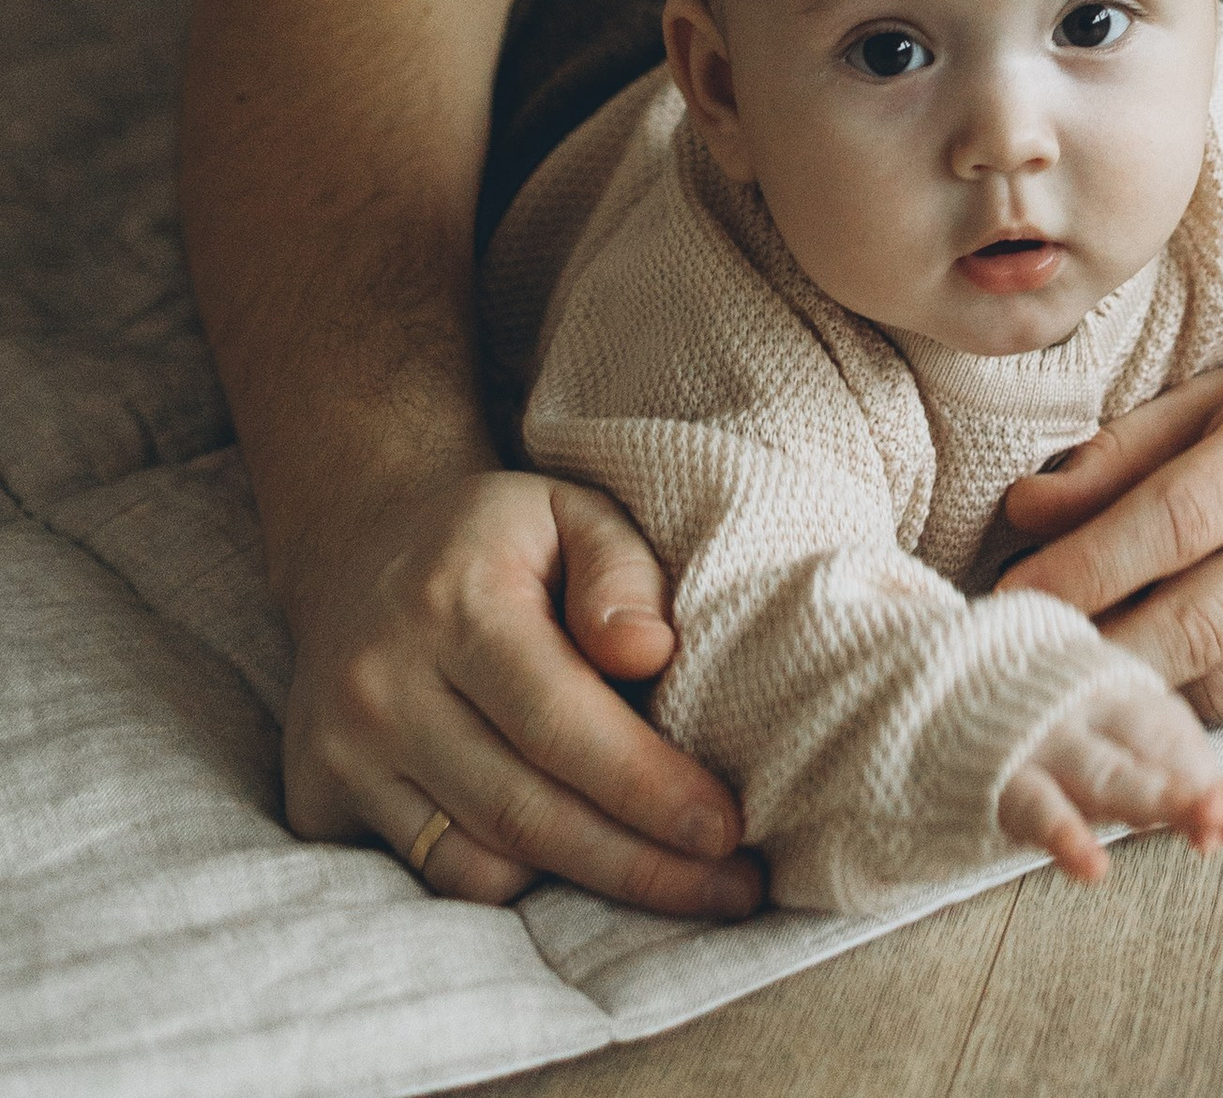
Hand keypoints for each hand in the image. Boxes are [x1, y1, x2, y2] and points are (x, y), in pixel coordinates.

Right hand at [280, 464, 764, 912]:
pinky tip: (571, 861)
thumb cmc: (496, 538)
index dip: (647, 788)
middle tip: (732, 886)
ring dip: (585, 885)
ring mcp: (338, 752)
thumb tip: (648, 653)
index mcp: (453, 603)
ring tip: (673, 877)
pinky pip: (433, 874)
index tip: (727, 830)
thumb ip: (622, 571)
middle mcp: (381, 685)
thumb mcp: (571, 509)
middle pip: (526, 811)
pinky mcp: (316, 803)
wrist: (358, 552)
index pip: (559, 722)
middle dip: (641, 863)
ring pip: (479, 863)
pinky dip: (510, 876)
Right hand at [995, 675, 1222, 886]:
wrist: (931, 686)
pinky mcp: (1001, 776)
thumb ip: (1161, 777)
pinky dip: (1067, 836)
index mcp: (1114, 696)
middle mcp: (1086, 713)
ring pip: (1107, 772)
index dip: (1207, 775)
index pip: (1173, 733)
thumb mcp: (1097, 740)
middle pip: (1154, 745)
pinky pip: (1038, 806)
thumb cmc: (1038, 724)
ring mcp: (1045, 742)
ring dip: (1158, 798)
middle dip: (1198, 785)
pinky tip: (1094, 869)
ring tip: (1205, 826)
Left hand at [996, 340, 1222, 720]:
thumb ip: (1127, 454)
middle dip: (1097, 651)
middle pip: (1199, 620)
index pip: (1175, 517)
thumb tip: (1026, 512)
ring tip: (1075, 678)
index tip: (1012, 595)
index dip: (1086, 565)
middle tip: (1025, 662)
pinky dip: (1206, 703)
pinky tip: (1158, 690)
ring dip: (1141, 691)